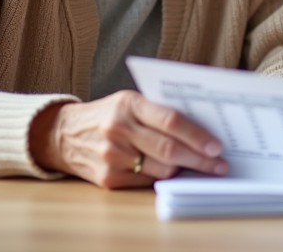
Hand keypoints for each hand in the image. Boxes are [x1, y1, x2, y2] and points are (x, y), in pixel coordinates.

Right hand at [28, 90, 226, 188]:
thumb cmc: (108, 114)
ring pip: (161, 168)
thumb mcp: (130, 101)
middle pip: (169, 149)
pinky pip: (146, 181)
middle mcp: (119, 129)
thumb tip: (201, 128)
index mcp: (129, 104)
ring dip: (183, 170)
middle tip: (219, 165)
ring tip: (199, 167)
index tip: (216, 146)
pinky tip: (172, 172)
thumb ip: (159, 111)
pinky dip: (162, 177)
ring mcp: (112, 155)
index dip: (197, 135)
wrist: (64, 134)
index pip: (171, 120)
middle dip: (199, 159)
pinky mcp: (108, 178)